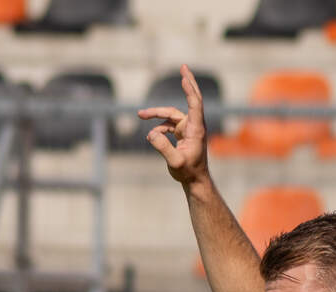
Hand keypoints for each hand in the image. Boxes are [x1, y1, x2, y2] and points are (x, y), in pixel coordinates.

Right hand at [138, 64, 209, 186]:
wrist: (194, 180)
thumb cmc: (188, 172)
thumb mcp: (174, 162)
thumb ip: (163, 148)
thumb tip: (150, 134)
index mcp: (196, 129)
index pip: (195, 104)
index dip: (190, 89)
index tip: (184, 76)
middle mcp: (194, 126)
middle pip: (190, 100)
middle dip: (187, 83)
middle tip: (184, 66)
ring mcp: (188, 128)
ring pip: (171, 114)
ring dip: (156, 114)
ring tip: (140, 114)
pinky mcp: (183, 133)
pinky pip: (168, 125)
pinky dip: (159, 128)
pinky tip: (150, 136)